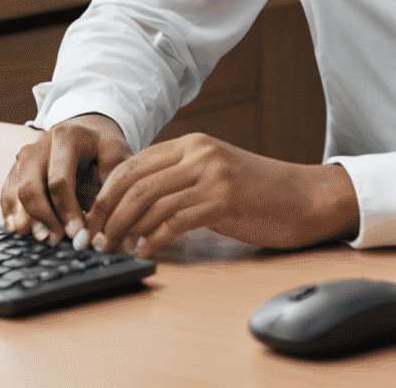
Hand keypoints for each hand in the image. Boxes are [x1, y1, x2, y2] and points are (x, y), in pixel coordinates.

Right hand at [1, 113, 130, 246]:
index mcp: (66, 137)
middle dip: (43, 218)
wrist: (85, 132)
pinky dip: (11, 214)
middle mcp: (40, 144)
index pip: (59, 180)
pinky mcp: (15, 169)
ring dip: (25, 220)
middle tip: (57, 239)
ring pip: (15, 192)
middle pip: (30, 186)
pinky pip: (6, 194)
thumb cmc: (101, 147)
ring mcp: (24, 156)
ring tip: (41, 238)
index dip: (67, 211)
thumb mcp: (116, 152)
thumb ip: (113, 178)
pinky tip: (20, 230)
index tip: (77, 233)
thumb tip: (101, 216)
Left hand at [81, 134, 359, 257]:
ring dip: (124, 229)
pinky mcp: (223, 200)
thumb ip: (179, 178)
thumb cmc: (257, 191)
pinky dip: (152, 240)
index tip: (92, 218)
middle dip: (107, 213)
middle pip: (135, 181)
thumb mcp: (214, 173)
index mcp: (193, 143)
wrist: (303, 197)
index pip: (134, 162)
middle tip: (94, 239)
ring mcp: (212, 174)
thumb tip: (134, 203)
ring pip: (150, 201)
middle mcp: (200, 152)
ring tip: (113, 249)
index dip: (106, 192)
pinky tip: (143, 252)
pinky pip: (174, 221)